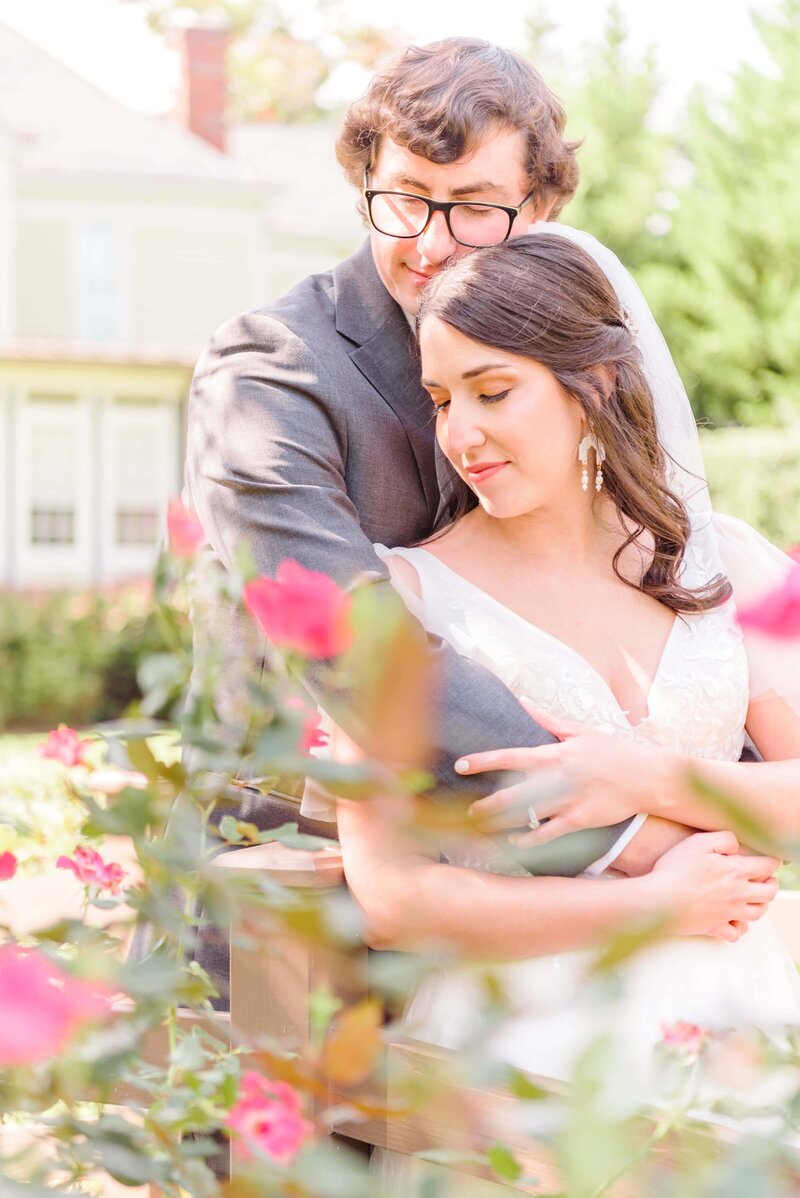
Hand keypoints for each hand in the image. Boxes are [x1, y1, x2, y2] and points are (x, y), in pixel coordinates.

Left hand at [462, 700, 675, 846]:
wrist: (647, 776)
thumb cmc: (613, 750)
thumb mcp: (580, 730)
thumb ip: (548, 719)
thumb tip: (522, 700)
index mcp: (553, 754)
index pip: (509, 757)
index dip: (482, 762)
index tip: (460, 766)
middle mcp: (557, 778)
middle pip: (511, 793)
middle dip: (485, 804)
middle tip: (468, 811)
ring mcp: (568, 800)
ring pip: (525, 816)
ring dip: (500, 823)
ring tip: (481, 828)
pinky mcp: (580, 820)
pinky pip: (548, 834)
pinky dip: (529, 840)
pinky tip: (515, 842)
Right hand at [646, 831, 778, 941]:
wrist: (659, 900)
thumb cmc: (676, 868)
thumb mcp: (699, 842)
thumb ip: (724, 839)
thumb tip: (738, 847)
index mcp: (736, 871)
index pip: (768, 866)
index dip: (772, 861)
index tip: (768, 859)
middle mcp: (738, 894)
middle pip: (769, 893)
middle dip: (771, 884)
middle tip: (765, 879)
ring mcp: (728, 913)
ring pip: (758, 913)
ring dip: (761, 905)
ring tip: (754, 898)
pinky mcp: (715, 927)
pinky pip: (736, 933)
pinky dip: (740, 927)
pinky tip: (734, 920)